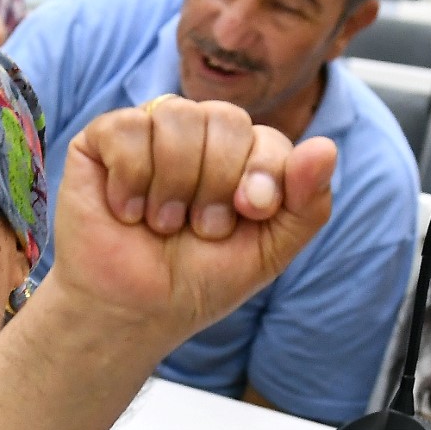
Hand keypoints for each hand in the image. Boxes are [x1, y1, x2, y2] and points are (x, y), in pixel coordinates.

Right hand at [43, 96, 336, 353]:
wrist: (135, 311)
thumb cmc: (198, 281)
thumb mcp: (269, 251)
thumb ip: (307, 204)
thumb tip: (326, 148)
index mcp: (243, 155)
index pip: (267, 137)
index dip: (263, 174)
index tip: (248, 213)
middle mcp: (200, 133)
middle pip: (225, 119)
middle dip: (216, 185)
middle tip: (199, 227)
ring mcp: (152, 130)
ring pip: (178, 118)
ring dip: (174, 185)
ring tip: (162, 222)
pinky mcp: (104, 137)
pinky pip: (128, 128)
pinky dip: (132, 180)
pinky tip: (128, 210)